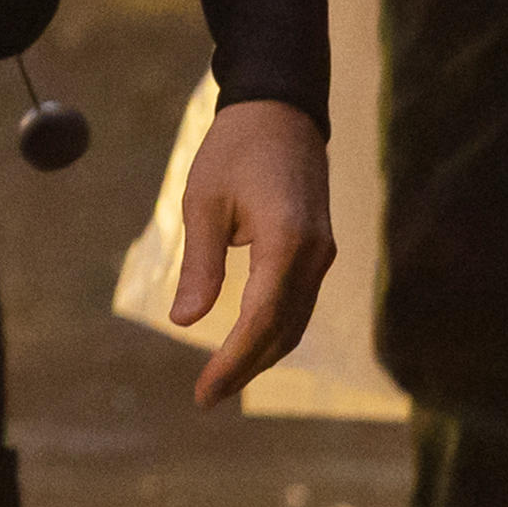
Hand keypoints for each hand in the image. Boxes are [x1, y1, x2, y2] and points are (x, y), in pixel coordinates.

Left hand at [171, 96, 334, 409]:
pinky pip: (299, 302)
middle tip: (207, 397)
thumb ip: (199, 264)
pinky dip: (275, 330)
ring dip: (263, 355)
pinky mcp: (319, 248)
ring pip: (296, 321)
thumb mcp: (203, 202)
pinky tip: (248, 345)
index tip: (205, 392)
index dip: (234, 362)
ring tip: (223, 380)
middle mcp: (315, 254)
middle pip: (284, 330)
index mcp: (287, 241)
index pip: (261, 320)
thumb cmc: (234, 149)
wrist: (280, 109)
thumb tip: (183, 322)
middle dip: (247, 368)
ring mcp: (323, 253)